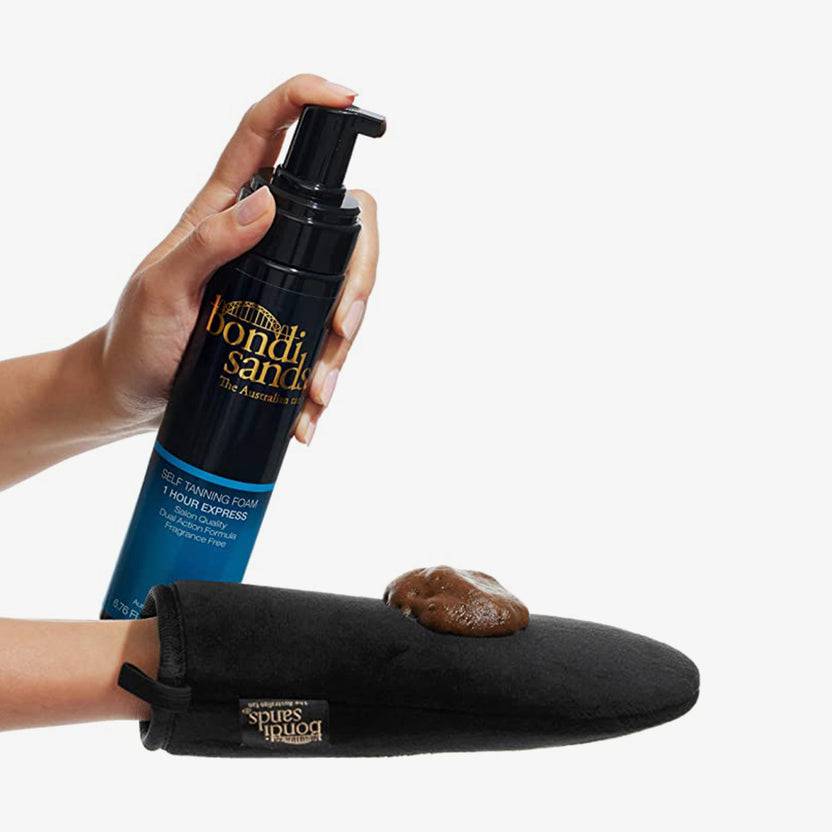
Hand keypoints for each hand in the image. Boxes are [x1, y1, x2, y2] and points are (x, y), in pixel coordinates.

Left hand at [100, 74, 378, 443]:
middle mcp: (265, 237)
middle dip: (360, 270)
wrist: (132, 396)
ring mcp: (283, 281)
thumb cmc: (136, 338)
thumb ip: (207, 243)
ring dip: (346, 340)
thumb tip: (266, 203)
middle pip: (342, 219)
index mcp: (226, 208)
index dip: (305, 101)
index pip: (267, 133)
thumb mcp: (162, 288)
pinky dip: (329, 373)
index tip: (347, 99)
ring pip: (346, 284)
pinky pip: (329, 337)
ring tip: (319, 390)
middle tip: (343, 325)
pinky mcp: (290, 323)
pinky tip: (311, 412)